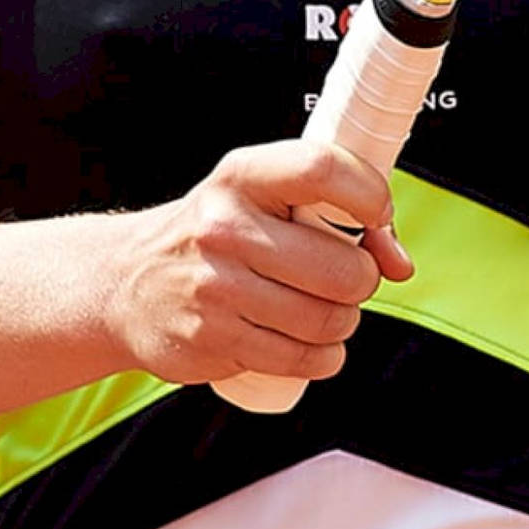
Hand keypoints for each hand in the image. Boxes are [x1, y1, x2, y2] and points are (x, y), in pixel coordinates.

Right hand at [105, 140, 412, 388]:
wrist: (128, 281)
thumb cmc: (217, 232)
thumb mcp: (263, 197)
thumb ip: (336, 212)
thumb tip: (400, 261)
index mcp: (243, 175)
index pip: (323, 169)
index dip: (370, 194)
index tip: (379, 215)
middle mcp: (225, 227)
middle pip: (341, 266)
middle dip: (362, 279)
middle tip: (346, 278)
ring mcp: (215, 287)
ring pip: (326, 319)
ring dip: (344, 321)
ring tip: (326, 309)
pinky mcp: (211, 339)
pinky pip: (300, 359)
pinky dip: (323, 357)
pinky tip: (314, 344)